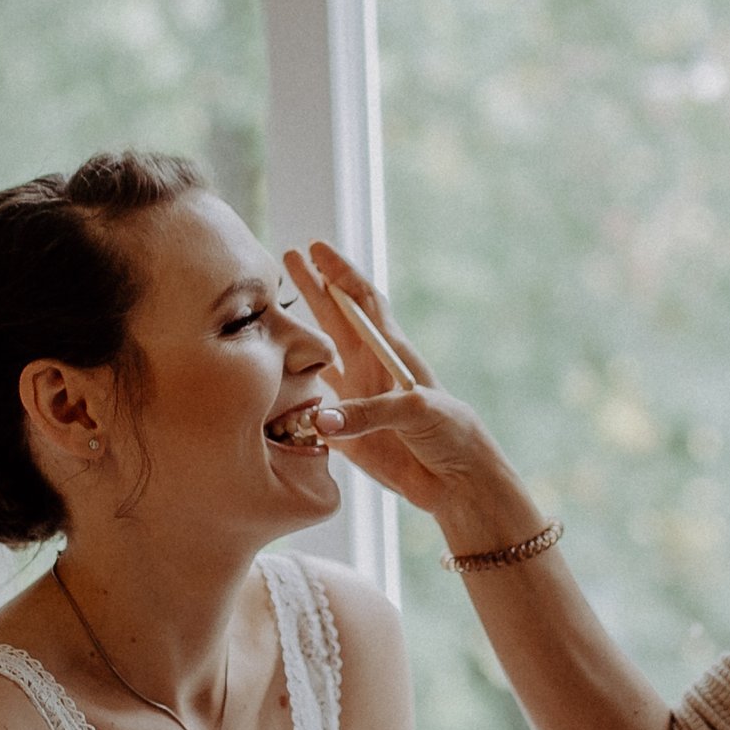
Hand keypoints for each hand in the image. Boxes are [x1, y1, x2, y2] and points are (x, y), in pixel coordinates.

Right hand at [282, 244, 542, 539]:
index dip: (340, 273)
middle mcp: (371, 369)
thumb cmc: (450, 434)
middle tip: (287, 256)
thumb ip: (368, 413)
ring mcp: (357, 398)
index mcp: (391, 352)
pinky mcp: (347, 432)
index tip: (316, 248)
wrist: (458, 481)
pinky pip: (314, 406)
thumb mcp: (416, 412)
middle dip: (312, 287)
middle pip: (335, 318)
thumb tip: (322, 419)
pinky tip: (274, 382)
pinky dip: (295, 395)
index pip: (362, 301)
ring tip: (272, 313)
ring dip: (297, 336)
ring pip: (320, 358)